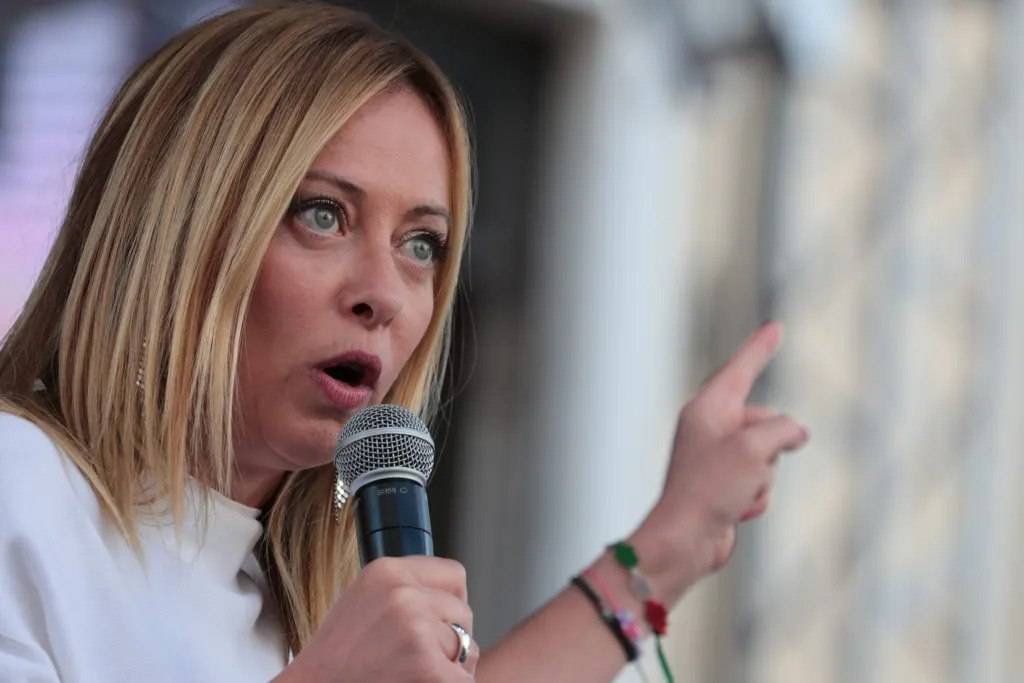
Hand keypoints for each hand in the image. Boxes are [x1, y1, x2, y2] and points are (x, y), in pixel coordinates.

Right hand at [275, 556, 477, 681]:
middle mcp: (402, 594)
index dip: (452, 602)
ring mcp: (416, 629)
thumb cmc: (337, 660)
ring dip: (451, 666)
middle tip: (415, 659)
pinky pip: (464, 678)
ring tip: (411, 673)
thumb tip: (451, 597)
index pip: (454, 575)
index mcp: (386, 571)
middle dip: (450, 639)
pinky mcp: (428, 666)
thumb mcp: (365, 602)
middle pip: (463, 613)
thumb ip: (404, 591)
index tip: (439, 622)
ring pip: (468, 646)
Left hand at [632, 322, 809, 602]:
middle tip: (745, 471)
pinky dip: (755, 498)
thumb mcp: (754, 448)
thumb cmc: (710, 488)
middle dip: (771, 450)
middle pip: (766, 422)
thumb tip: (796, 433)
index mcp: (707, 408)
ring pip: (769, 458)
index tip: (775, 327)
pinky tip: (735, 511)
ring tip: (735, 493)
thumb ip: (782, 430)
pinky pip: (759, 484)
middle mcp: (710, 428)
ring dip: (763, 480)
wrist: (685, 541)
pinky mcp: (724, 485)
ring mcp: (718, 458)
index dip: (760, 348)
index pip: (741, 369)